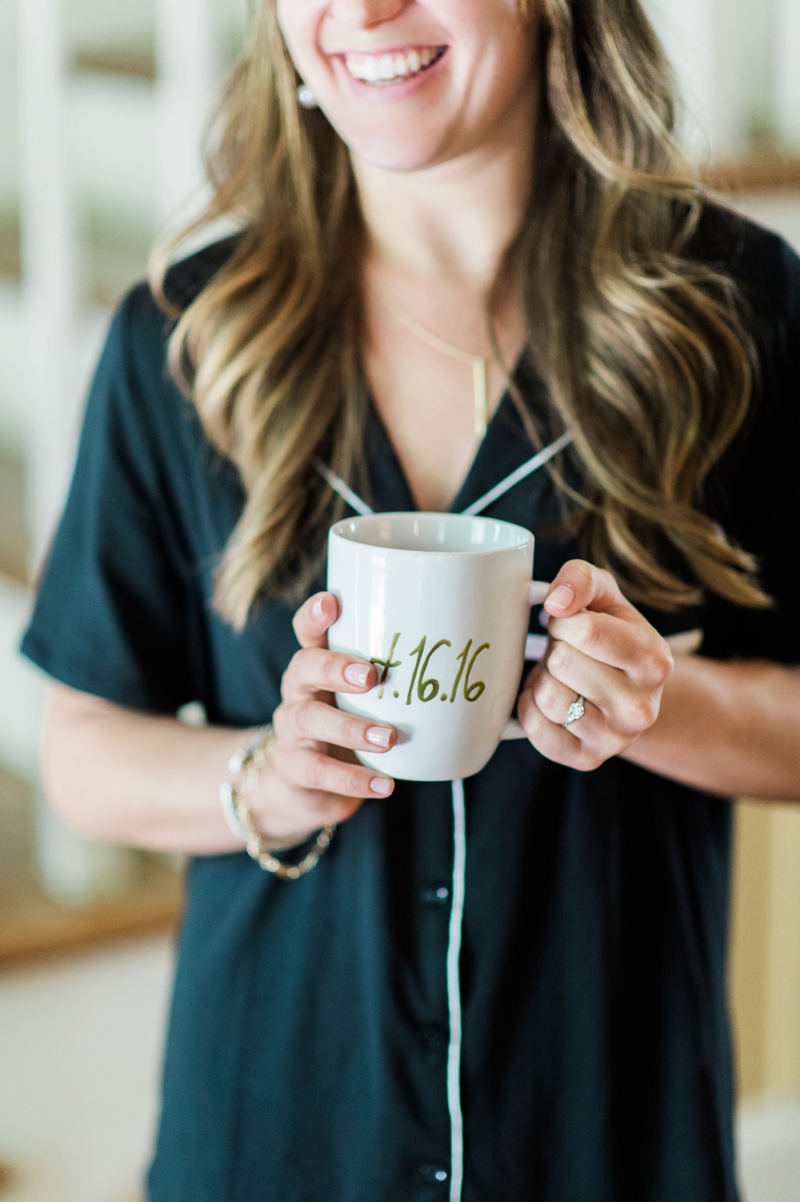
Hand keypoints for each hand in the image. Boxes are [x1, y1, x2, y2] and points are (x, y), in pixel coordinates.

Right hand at [251, 592, 395, 838]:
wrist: (309, 785)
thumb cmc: (353, 723)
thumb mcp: (370, 697)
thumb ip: (410, 679)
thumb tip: (494, 675)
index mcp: (318, 663)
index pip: (308, 630)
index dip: (315, 614)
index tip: (332, 602)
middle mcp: (299, 690)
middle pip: (303, 666)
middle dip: (335, 668)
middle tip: (371, 676)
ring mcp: (292, 730)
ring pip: (309, 719)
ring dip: (350, 727)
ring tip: (388, 738)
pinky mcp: (294, 768)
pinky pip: (319, 772)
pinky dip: (353, 779)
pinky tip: (384, 785)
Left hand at [517, 561, 673, 770]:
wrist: (624, 690)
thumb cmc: (609, 634)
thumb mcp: (603, 595)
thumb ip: (581, 578)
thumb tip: (557, 601)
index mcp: (654, 660)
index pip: (584, 630)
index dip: (563, 620)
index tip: (568, 623)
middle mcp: (642, 708)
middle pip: (562, 662)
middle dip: (556, 649)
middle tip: (569, 653)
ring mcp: (616, 739)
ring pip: (547, 696)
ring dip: (543, 678)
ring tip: (563, 676)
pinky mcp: (586, 759)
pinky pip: (534, 726)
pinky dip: (531, 707)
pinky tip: (551, 699)